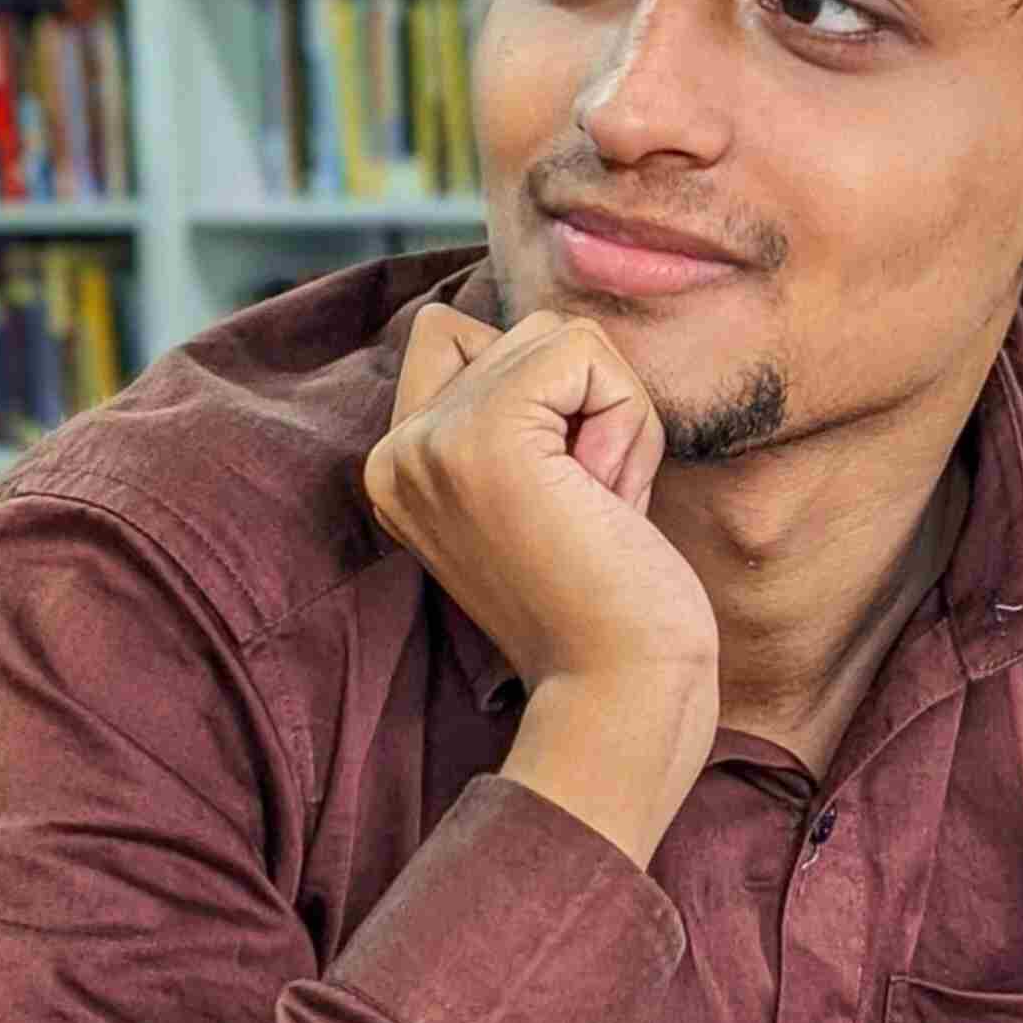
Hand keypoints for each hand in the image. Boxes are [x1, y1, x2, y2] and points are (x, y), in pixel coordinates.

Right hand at [364, 308, 720, 859]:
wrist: (621, 690)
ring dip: (615, 415)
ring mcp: (431, 441)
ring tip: (597, 506)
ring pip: (560, 336)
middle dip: (590, 407)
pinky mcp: (484, 435)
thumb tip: (562, 335)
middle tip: (588, 509)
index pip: (457, 334)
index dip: (546, 391)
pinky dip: (627, 418)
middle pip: (523, 332)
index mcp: (398, 469)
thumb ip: (521, 415)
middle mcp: (396, 451)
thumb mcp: (543, 490)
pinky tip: (609, 500)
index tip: (563, 495)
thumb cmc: (610, 603)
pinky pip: (585, 352)